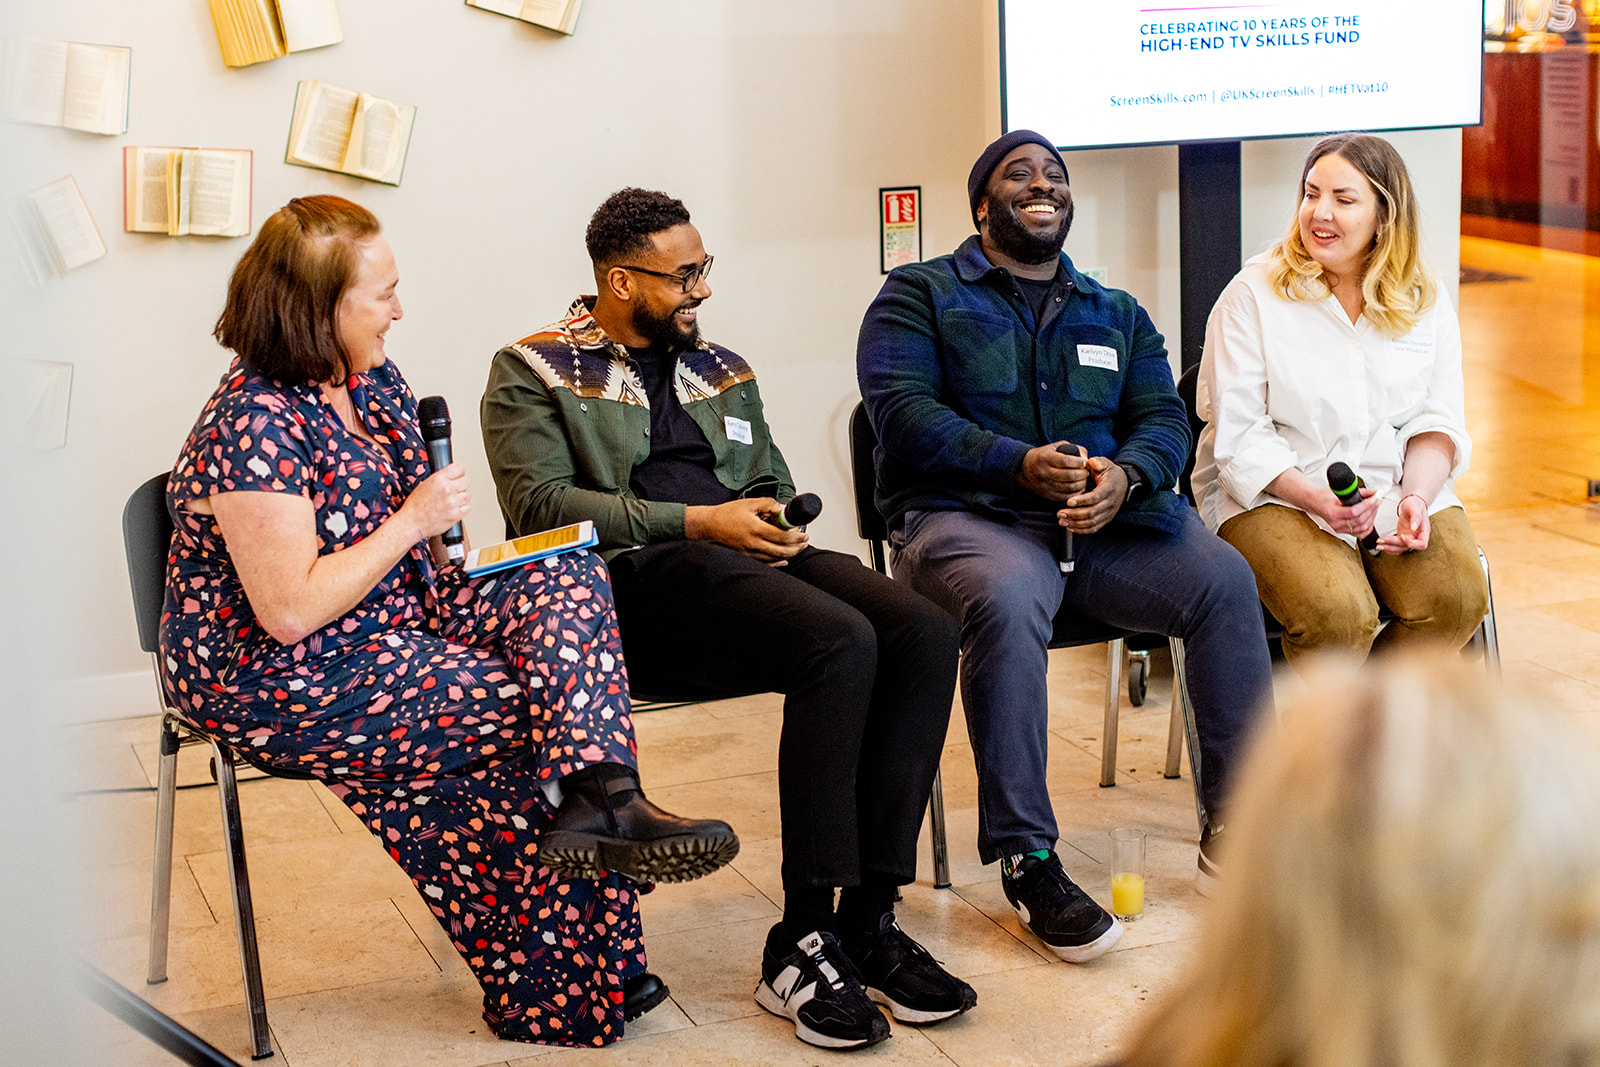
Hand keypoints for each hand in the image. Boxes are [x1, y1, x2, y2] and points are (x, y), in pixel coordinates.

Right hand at [399, 463, 471, 540]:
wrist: (412, 522)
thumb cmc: (415, 506)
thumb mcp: (425, 484)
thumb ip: (441, 479)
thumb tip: (453, 477)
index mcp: (438, 479)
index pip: (459, 468)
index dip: (459, 473)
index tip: (458, 477)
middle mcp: (447, 489)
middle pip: (466, 481)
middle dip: (461, 487)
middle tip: (454, 492)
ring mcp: (452, 502)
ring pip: (468, 496)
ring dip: (462, 499)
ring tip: (451, 503)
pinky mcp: (456, 514)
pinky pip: (468, 508)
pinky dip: (462, 510)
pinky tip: (453, 510)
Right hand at [685, 498, 806, 561]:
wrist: (708, 526)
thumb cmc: (726, 514)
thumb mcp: (748, 503)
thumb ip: (768, 504)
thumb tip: (782, 509)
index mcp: (754, 529)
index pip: (782, 537)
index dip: (796, 537)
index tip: (803, 534)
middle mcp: (752, 543)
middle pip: (781, 550)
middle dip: (796, 547)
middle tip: (805, 542)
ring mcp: (748, 553)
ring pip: (774, 559)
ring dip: (789, 555)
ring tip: (798, 549)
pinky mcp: (745, 557)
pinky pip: (765, 564)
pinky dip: (777, 563)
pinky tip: (784, 561)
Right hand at [1018, 441, 1090, 501]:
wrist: (1026, 470)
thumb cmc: (1046, 455)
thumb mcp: (1056, 446)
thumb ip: (1073, 449)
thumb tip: (1086, 459)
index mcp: (1045, 458)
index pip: (1065, 461)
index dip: (1078, 462)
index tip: (1084, 462)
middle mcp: (1044, 472)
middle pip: (1069, 475)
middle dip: (1082, 474)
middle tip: (1086, 471)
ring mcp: (1045, 485)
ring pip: (1069, 487)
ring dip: (1081, 484)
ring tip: (1083, 479)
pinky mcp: (1047, 495)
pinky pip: (1066, 497)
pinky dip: (1076, 493)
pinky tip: (1079, 488)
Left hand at [1057, 457, 1126, 534]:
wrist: (1124, 484)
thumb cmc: (1112, 474)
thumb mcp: (1107, 464)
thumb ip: (1098, 462)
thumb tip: (1090, 461)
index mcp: (1109, 489)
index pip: (1095, 498)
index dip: (1082, 501)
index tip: (1068, 502)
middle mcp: (1110, 503)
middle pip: (1092, 513)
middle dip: (1074, 515)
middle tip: (1060, 513)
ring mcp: (1108, 513)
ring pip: (1092, 523)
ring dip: (1075, 524)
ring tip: (1062, 521)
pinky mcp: (1106, 519)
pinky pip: (1094, 528)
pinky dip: (1082, 530)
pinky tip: (1070, 527)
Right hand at [1308, 486, 1377, 538]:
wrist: (1314, 503)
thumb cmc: (1324, 497)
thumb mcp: (1339, 491)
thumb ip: (1359, 492)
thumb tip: (1373, 492)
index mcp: (1332, 512)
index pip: (1354, 512)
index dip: (1367, 505)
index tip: (1374, 499)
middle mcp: (1336, 523)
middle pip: (1359, 520)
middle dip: (1372, 510)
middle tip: (1377, 501)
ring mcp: (1339, 529)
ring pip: (1361, 528)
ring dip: (1372, 518)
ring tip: (1375, 508)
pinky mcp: (1342, 531)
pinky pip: (1359, 534)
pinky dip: (1368, 528)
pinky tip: (1371, 520)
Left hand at [1377, 494, 1430, 553]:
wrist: (1412, 504)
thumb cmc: (1415, 505)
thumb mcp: (1416, 508)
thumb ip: (1416, 517)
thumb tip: (1414, 527)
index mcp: (1424, 531)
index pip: (1421, 544)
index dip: (1412, 543)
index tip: (1402, 536)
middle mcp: (1417, 536)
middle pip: (1406, 546)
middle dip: (1393, 546)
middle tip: (1381, 542)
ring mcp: (1409, 537)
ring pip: (1400, 548)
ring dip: (1389, 547)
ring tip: (1378, 544)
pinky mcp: (1402, 537)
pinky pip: (1396, 546)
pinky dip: (1389, 547)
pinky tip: (1382, 545)